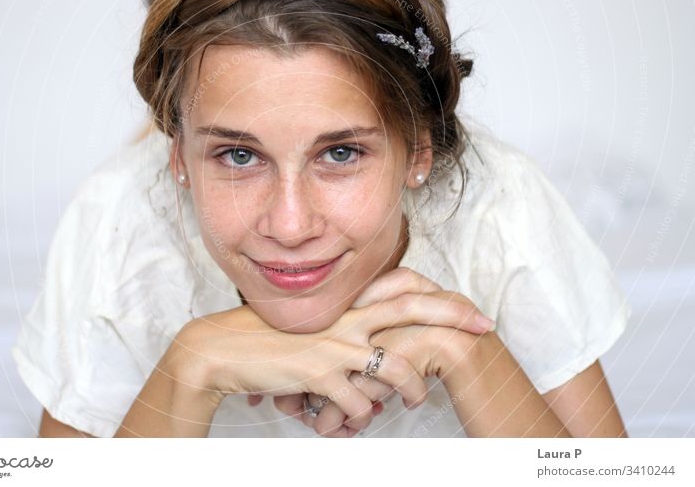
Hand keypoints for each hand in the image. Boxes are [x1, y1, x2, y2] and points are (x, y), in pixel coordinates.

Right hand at [252, 267, 493, 435]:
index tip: (466, 303)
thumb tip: (371, 345)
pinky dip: (359, 419)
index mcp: (344, 304)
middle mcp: (346, 319)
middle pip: (412, 309)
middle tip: (485, 327)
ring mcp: (336, 346)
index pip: (400, 287)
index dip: (436, 293)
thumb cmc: (267, 338)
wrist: (225, 349)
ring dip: (411, 391)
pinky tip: (347, 422)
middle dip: (453, 316)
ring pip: (396, 370)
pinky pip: (359, 405)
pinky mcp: (322, 375)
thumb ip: (343, 327)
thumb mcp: (311, 325)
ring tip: (415, 402)